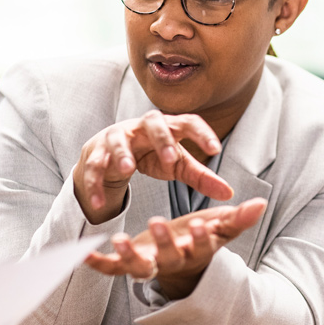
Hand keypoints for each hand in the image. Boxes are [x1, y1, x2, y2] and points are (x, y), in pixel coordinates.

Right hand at [73, 111, 233, 224]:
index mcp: (168, 126)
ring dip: (122, 153)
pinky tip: (99, 203)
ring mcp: (117, 136)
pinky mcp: (96, 152)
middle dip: (162, 138)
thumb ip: (201, 177)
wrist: (113, 155)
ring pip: (118, 139)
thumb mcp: (177, 166)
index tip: (216, 149)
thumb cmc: (152, 156)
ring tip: (128, 170)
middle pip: (153, 121)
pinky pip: (94, 166)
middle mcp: (142, 126)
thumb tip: (229, 194)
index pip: (188, 122)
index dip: (202, 133)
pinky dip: (95, 184)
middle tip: (171, 159)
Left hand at [84, 198, 267, 298]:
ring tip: (117, 239)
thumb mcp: (220, 227)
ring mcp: (149, 265)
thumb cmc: (202, 238)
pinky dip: (97, 264)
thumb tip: (261, 202)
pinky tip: (83, 254)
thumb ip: (239, 218)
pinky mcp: (129, 264)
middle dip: (163, 242)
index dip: (201, 238)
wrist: (182, 262)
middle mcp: (171, 261)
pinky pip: (112, 269)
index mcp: (194, 251)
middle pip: (168, 257)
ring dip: (128, 256)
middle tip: (157, 221)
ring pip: (138, 267)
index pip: (201, 246)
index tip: (201, 224)